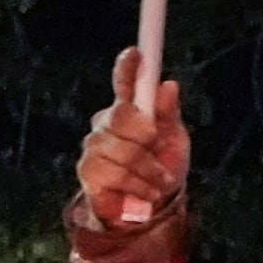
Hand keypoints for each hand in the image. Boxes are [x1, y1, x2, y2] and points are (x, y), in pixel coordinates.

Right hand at [81, 50, 188, 230]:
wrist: (151, 209)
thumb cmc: (161, 168)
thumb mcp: (174, 141)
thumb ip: (169, 115)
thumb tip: (169, 86)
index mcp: (130, 109)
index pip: (125, 82)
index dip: (128, 67)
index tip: (136, 53)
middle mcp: (107, 122)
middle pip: (121, 115)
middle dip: (146, 136)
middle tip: (157, 150)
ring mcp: (94, 146)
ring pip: (122, 150)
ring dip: (148, 170)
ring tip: (158, 182)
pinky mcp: (87, 172)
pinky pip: (115, 174)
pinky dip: (136, 186)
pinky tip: (142, 192)